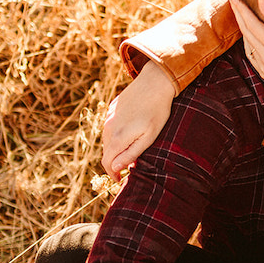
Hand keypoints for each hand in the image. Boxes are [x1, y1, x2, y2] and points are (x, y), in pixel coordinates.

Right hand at [101, 61, 175, 176]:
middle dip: (114, 163)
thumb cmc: (157, 112)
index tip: (121, 180)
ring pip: (107, 140)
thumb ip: (131, 153)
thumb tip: (115, 168)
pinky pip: (110, 127)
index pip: (107, 163)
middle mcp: (109, 128)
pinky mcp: (112, 109)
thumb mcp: (149, 137)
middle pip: (106, 152)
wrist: (155, 82)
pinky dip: (116, 136)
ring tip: (129, 152)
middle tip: (128, 168)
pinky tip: (129, 133)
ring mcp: (109, 117)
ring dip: (115, 149)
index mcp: (117, 137)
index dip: (113, 174)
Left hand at [230, 0, 263, 102]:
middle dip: (239, 14)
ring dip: (242, 26)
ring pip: (247, 43)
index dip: (244, 10)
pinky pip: (250, 53)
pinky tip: (248, 32)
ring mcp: (263, 67)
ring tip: (239, 11)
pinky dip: (246, 40)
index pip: (254, 26)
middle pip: (247, 32)